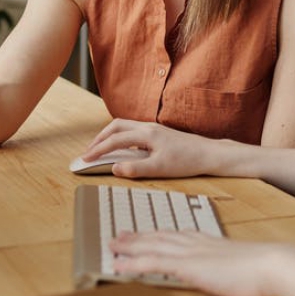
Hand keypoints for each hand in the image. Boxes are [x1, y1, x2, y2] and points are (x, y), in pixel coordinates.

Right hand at [82, 119, 224, 178]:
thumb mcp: (160, 169)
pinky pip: (133, 130)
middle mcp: (148, 127)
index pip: (115, 140)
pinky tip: (122, 149)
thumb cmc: (187, 161)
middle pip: (116, 126)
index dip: (98, 149)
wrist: (209, 154)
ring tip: (101, 149)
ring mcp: (153, 128)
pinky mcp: (158, 133)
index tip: (85, 159)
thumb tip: (114, 168)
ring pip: (124, 126)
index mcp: (146, 134)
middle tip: (89, 152)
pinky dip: (121, 137)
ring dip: (110, 136)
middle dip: (99, 138)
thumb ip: (135, 169)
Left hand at [111, 232, 280, 295]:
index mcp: (210, 242)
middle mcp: (196, 244)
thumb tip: (234, 271)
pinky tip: (119, 265)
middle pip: (160, 237)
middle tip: (120, 234)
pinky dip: (133, 263)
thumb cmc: (265, 270)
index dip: (159, 234)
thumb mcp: (245, 264)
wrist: (272, 265)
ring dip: (130, 246)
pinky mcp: (188, 267)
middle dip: (138, 236)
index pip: (178, 235)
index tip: (147, 232)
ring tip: (113, 245)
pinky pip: (152, 264)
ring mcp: (191, 254)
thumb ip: (233, 265)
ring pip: (151, 246)